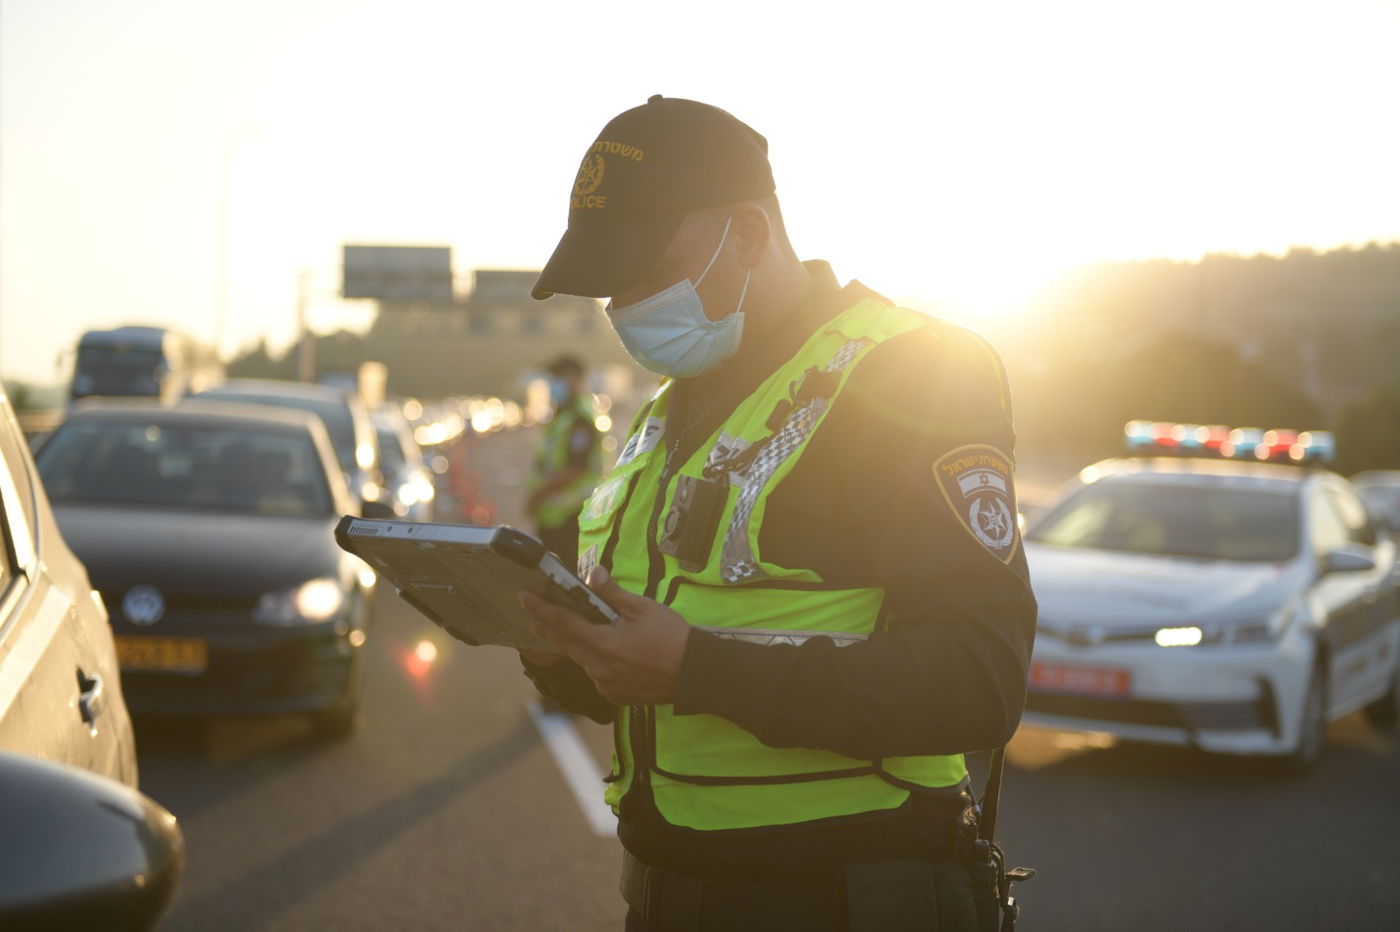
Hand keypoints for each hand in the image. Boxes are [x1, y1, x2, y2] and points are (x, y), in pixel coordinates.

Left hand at [518, 566, 689, 705]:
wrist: (695, 674)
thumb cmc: (672, 638)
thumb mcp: (644, 608)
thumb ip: (613, 594)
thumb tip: (594, 574)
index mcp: (603, 643)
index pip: (564, 623)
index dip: (542, 609)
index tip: (525, 599)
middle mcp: (599, 667)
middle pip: (566, 645)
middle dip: (548, 629)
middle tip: (533, 617)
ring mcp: (606, 684)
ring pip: (581, 661)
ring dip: (570, 646)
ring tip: (561, 634)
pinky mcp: (616, 695)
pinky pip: (596, 676)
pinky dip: (592, 662)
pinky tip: (597, 655)